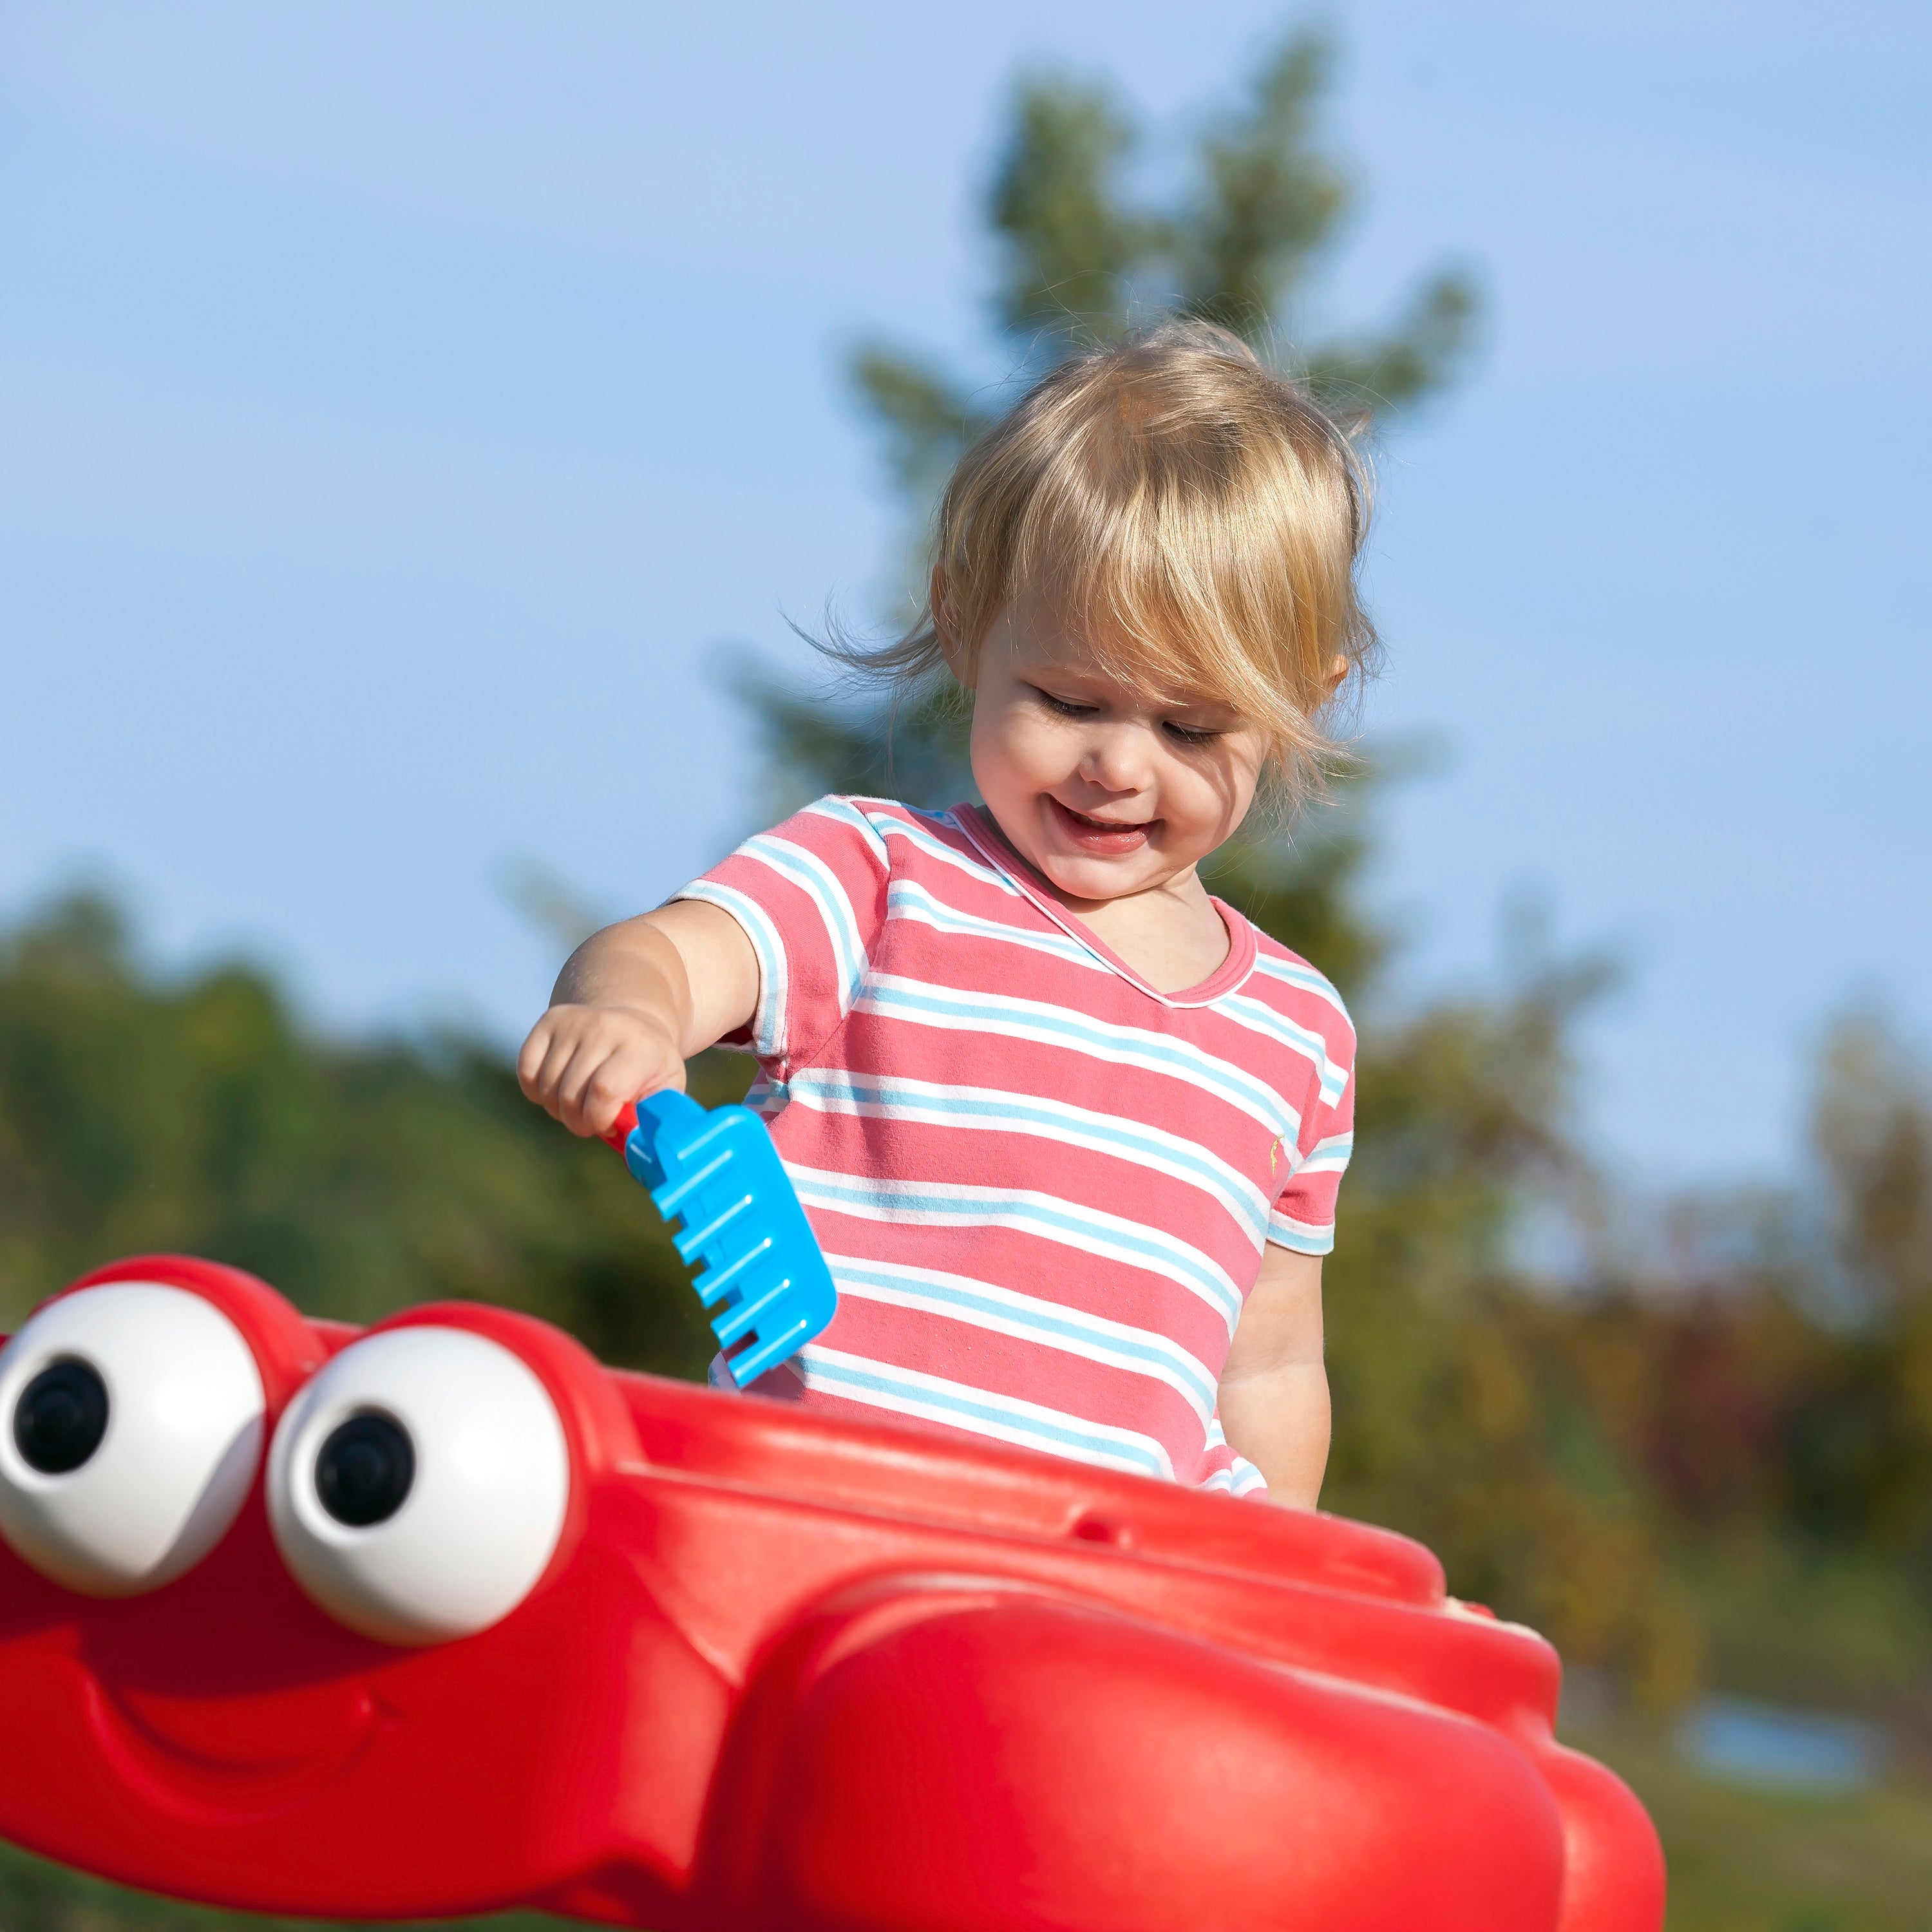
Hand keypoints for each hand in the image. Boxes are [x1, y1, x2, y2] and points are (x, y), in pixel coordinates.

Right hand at [516, 1004, 684, 1137]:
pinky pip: (526, 1072)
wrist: (634, 1022)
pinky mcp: (549, 1021)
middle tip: (592, 1121)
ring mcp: (574, 1022)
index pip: (604, 1091)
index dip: (598, 1120)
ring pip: (547, 1087)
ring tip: (580, 1103)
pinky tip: (558, 1088)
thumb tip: (638, 1152)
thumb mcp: (666, 1090)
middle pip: (570, 1094)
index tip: (609, 1127)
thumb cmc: (649, 1067)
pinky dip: (536, 1091)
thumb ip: (655, 1121)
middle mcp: (605, 1028)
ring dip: (558, 1109)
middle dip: (578, 1122)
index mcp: (640, 1048)